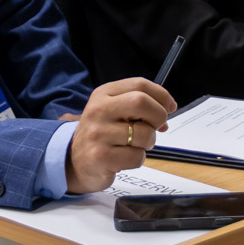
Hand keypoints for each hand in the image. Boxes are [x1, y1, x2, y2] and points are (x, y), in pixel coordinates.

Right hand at [63, 77, 177, 193]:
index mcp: (103, 94)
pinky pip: (137, 157)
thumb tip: (167, 109)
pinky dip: (139, 159)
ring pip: (144, 133)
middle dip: (158, 115)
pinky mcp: (101, 157)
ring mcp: (98, 134)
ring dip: (149, 142)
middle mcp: (98, 110)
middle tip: (157, 126)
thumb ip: (138, 104)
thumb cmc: (101, 133)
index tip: (170, 106)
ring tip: (137, 144)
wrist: (74, 159)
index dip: (162, 95)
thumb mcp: (112, 109)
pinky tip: (125, 157)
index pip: (139, 84)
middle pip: (141, 102)